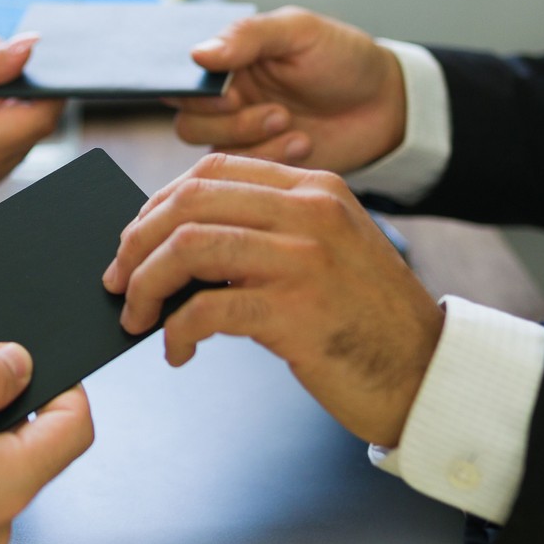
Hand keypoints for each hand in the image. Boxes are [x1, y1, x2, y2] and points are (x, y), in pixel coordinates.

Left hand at [101, 153, 444, 445]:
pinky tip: (178, 350)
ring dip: (145, 285)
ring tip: (137, 316)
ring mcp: (302, 259)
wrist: (424, 372)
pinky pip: (205, 309)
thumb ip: (265, 234)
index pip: (213, 171)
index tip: (134, 241)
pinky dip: (176, 331)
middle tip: (118, 281)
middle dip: (137, 243)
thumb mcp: (323, 253)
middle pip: (189, 202)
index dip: (158, 203)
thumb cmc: (364, 320)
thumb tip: (174, 248)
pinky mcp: (294, 312)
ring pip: (188, 248)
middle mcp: (308, 212)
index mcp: (313, 188)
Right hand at [174, 7, 406, 172]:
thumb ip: (247, 36)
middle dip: (228, 122)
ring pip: (212, 152)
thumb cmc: (342, 59)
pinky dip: (271, 158)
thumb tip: (198, 54)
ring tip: (290, 122)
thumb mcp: (299, 32)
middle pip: (188, 123)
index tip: (230, 92)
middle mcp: (226, 99)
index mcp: (228, 61)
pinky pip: (243, 175)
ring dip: (251, 140)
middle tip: (275, 112)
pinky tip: (303, 142)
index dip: (195, 94)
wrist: (385, 105)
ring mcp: (242, 136)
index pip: (181, 80)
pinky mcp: (261, 165)